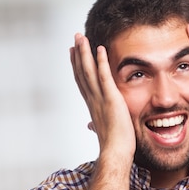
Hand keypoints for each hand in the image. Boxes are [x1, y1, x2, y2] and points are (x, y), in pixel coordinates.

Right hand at [70, 34, 135, 159]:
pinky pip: (104, 77)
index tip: (73, 53)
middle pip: (82, 72)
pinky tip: (99, 49)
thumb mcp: (104, 131)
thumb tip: (90, 126)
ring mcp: (100, 99)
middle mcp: (93, 100)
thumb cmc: (113, 145)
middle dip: (78, 54)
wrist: (115, 153)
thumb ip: (97, 124)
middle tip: (75, 38)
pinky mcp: (111, 99)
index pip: (82, 82)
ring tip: (81, 37)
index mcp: (92, 106)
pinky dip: (101, 62)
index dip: (77, 66)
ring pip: (89, 71)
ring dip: (84, 52)